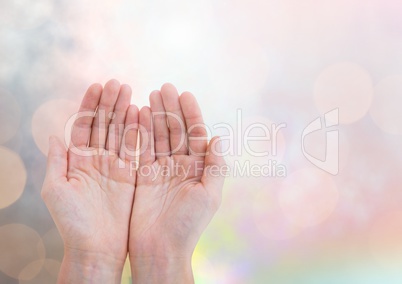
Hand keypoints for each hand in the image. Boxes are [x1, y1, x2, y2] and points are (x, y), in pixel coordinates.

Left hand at [41, 79, 138, 282]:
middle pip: (104, 124)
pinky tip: (139, 113)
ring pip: (120, 132)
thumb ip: (56, 161)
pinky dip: (137, 130)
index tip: (97, 85)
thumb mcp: (56, 190)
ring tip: (129, 91)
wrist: (97, 246)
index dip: (89, 105)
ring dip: (124, 111)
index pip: (84, 125)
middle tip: (118, 83)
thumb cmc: (72, 222)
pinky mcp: (131, 174)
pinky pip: (135, 148)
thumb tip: (54, 136)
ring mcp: (115, 165)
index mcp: (78, 160)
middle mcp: (97, 160)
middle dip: (110, 102)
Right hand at [129, 83, 225, 282]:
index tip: (184, 94)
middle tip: (164, 87)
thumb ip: (215, 166)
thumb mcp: (209, 195)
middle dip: (171, 108)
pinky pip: (142, 148)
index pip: (196, 134)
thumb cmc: (188, 225)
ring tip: (151, 94)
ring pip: (158, 135)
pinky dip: (140, 131)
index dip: (191, 114)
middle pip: (176, 130)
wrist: (160, 248)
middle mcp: (181, 165)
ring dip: (155, 115)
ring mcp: (161, 168)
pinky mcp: (143, 174)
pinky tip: (138, 114)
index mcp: (199, 168)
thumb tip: (219, 137)